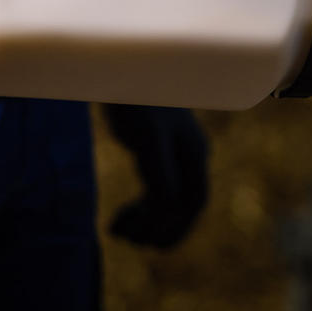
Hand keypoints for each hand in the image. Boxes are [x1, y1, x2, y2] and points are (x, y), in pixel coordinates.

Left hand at [101, 104, 207, 248]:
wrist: (121, 66)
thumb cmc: (135, 100)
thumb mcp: (148, 137)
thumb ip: (160, 172)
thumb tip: (168, 207)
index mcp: (194, 152)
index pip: (194, 200)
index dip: (177, 227)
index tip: (149, 244)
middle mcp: (190, 154)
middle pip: (185, 204)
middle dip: (161, 227)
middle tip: (128, 241)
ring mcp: (175, 151)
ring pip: (171, 200)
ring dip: (148, 221)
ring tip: (117, 230)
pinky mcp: (156, 148)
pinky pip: (158, 189)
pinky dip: (142, 207)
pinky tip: (122, 216)